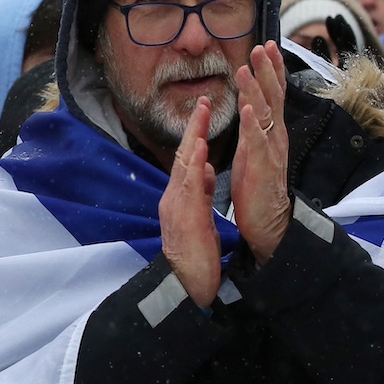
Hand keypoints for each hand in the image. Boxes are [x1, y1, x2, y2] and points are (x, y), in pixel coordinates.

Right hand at [159, 100, 221, 308]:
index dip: (195, 135)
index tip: (205, 112)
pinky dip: (195, 164)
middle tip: (203, 100)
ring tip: (201, 113)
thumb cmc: (195, 255)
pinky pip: (190, 186)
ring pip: (184, 165)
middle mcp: (174, 196)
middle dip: (193, 127)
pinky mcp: (184, 215)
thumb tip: (208, 171)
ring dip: (193, 137)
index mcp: (180, 197)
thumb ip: (202, 192)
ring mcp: (176, 205)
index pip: (188, 160)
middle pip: (183, 156)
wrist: (185, 284)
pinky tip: (200, 147)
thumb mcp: (200, 217)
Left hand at [230, 41, 290, 262]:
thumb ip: (255, 126)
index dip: (272, 69)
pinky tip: (249, 108)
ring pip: (265, 113)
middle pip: (274, 96)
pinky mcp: (261, 166)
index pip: (275, 94)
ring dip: (256, 89)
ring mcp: (270, 150)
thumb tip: (251, 103)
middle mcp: (276, 136)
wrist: (270, 222)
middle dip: (268, 69)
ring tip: (246, 68)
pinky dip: (253, 123)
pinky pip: (257, 141)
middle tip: (263, 45)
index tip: (269, 45)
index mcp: (273, 132)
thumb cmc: (259, 185)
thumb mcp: (255, 149)